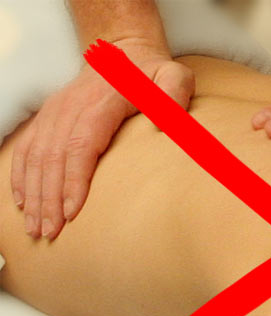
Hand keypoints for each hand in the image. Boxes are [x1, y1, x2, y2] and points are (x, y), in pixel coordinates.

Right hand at [10, 38, 194, 239]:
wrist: (124, 53)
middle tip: (51, 233)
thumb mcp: (175, 77)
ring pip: (35, 157)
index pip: (82, 145)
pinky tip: (22, 204)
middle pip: (53, 158)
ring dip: (33, 195)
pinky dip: (21, 178)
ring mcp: (55, 112)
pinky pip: (26, 149)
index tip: (72, 212)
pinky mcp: (48, 118)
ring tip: (37, 228)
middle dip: (49, 199)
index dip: (74, 180)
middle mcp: (70, 107)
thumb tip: (163, 125)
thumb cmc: (153, 73)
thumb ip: (175, 94)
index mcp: (100, 102)